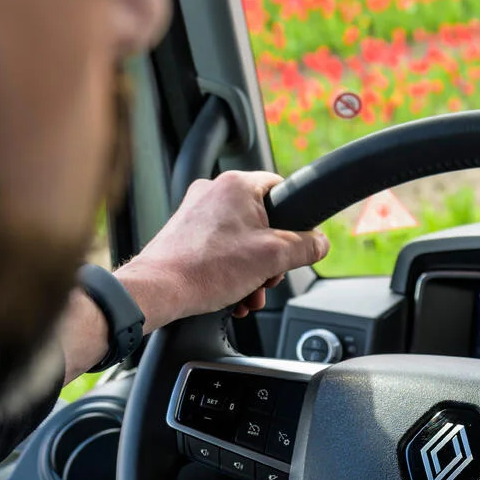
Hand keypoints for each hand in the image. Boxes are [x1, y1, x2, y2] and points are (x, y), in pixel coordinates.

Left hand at [116, 171, 329, 325]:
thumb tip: (320, 243)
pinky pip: (219, 249)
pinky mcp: (184, 233)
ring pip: (241, 239)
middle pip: (262, 221)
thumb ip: (305, 246)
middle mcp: (213, 191)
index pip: (282, 188)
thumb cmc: (206, 269)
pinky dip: (230, 271)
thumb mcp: (273, 258)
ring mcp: (196, 212)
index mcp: (237, 185)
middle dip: (270, 258)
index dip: (295, 219)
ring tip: (247, 294)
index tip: (296, 242)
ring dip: (251, 271)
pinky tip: (231, 294)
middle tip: (267, 278)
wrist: (159, 290)